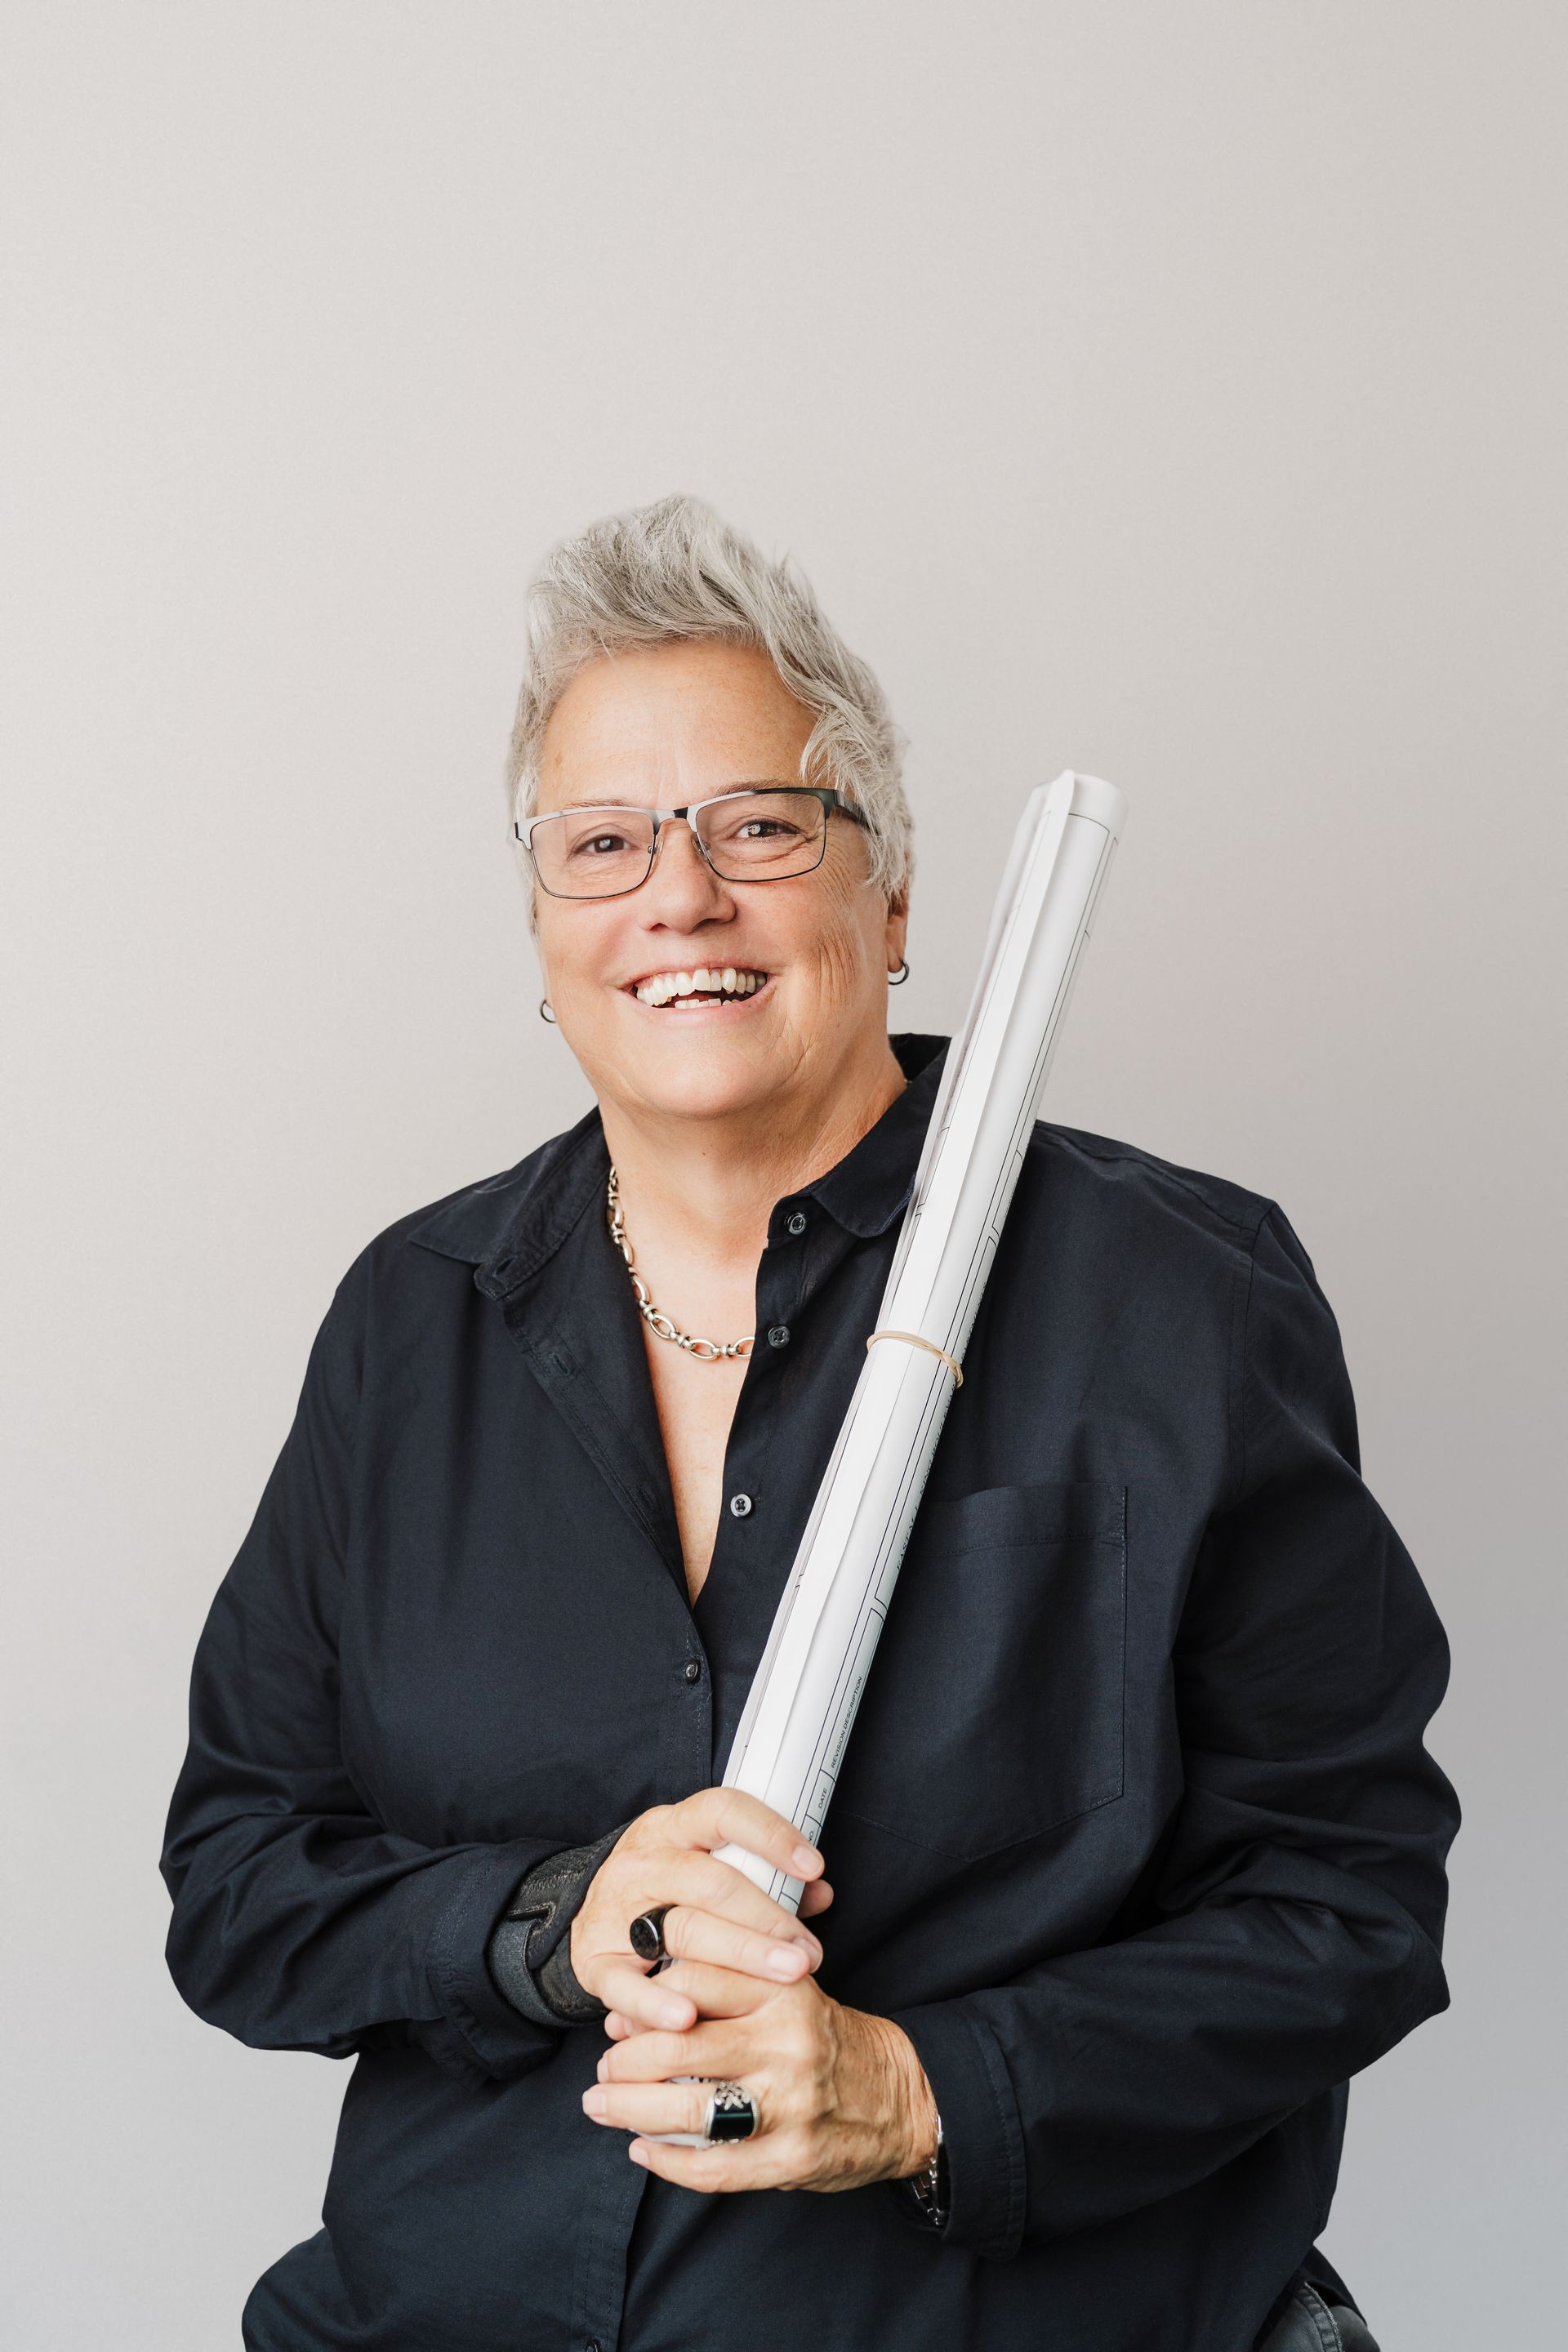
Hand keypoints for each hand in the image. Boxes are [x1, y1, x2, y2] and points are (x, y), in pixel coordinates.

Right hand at [569, 1788, 834, 2034]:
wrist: (590, 1920)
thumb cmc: (667, 1893)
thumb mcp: (708, 1868)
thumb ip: (764, 1879)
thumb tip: (820, 1892)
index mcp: (673, 1828)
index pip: (722, 1811)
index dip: (770, 1835)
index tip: (813, 1866)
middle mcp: (642, 1861)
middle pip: (711, 1882)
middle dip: (767, 1919)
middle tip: (808, 1952)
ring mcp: (615, 1909)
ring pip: (681, 1928)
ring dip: (741, 1955)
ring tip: (787, 1977)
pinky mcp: (594, 1960)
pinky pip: (624, 1984)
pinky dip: (655, 2003)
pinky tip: (688, 2019)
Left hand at [583, 1964, 939, 2194]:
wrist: (903, 2094)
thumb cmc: (825, 2037)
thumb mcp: (785, 1991)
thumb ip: (722, 1990)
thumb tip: (632, 2007)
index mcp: (782, 1990)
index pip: (692, 1981)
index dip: (642, 1999)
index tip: (618, 2014)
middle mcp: (785, 2041)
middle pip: (676, 2048)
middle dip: (622, 2061)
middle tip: (602, 2069)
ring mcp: (789, 2104)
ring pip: (686, 2110)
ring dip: (629, 2110)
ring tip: (602, 2105)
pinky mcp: (792, 2157)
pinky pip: (712, 2167)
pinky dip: (666, 2162)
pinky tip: (642, 2151)